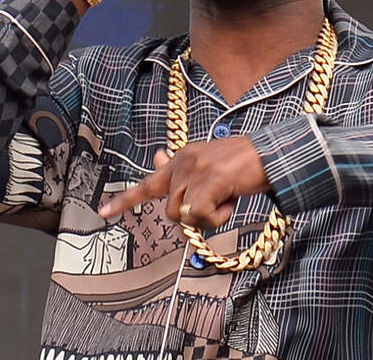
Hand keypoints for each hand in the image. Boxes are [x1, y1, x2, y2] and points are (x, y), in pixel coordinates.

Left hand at [99, 138, 268, 229]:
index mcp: (180, 160)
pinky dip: (216, 218)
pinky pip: (199, 214)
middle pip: (169, 211)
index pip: (147, 184)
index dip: (124, 201)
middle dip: (191, 218)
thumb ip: (181, 169)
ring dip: (205, 219)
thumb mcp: (207, 164)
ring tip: (224, 203)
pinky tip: (229, 203)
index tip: (102, 211)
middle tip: (215, 208)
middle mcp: (183, 163)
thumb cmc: (241, 164)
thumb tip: (157, 159)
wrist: (270, 155)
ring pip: (183, 215)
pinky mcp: (211, 180)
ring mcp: (196, 171)